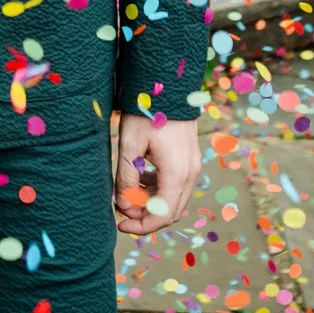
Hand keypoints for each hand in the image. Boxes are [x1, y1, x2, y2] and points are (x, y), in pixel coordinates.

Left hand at [112, 113, 199, 237]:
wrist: (168, 86)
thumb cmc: (147, 113)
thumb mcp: (129, 146)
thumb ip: (127, 179)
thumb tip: (123, 205)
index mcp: (176, 174)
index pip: (162, 216)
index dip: (141, 226)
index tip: (121, 224)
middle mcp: (190, 174)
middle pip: (170, 212)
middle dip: (145, 216)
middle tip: (121, 211)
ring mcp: (192, 166)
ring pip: (174, 200)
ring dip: (151, 203)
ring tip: (126, 194)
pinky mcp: (189, 159)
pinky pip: (176, 185)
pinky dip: (158, 190)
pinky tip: (140, 179)